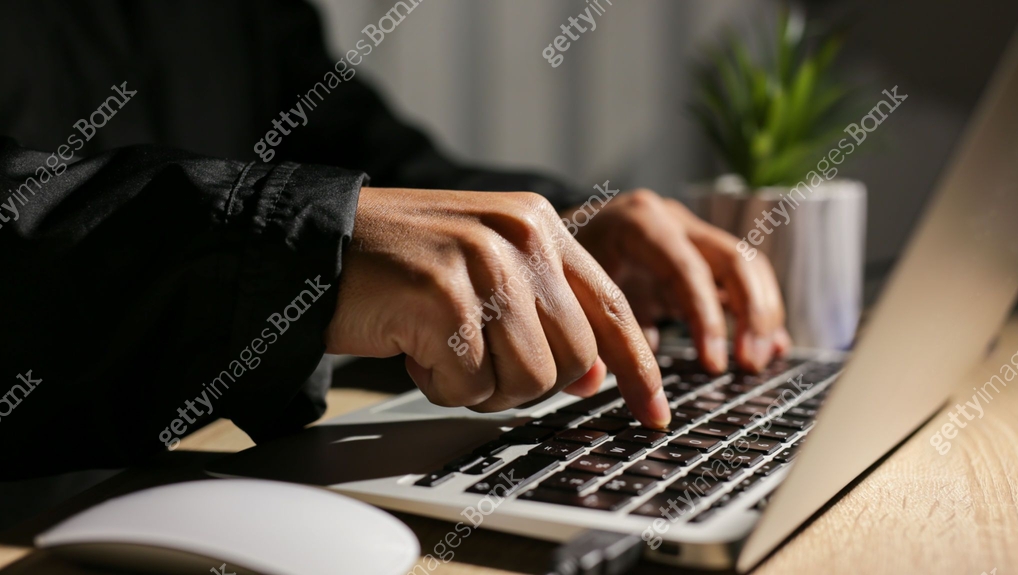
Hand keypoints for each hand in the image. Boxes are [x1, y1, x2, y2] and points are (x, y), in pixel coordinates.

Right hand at [325, 187, 670, 428]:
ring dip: (479, 384)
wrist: (320, 245)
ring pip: (528, 381)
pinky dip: (438, 384)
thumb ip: (546, 311)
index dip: (638, 368)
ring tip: (439, 347)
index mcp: (540, 225)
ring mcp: (483, 264)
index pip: (613, 307)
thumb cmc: (404, 265)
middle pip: (573, 359)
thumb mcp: (488, 268)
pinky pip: (469, 386)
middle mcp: (521, 236)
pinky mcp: (443, 298)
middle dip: (526, 381)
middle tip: (475, 360)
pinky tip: (411, 348)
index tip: (652, 411)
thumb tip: (593, 377)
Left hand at [571, 189, 790, 372]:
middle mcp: (672, 220)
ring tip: (757, 362)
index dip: (705, 320)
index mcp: (638, 222)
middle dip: (748, 314)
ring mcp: (690, 233)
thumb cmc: (558, 268)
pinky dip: (757, 312)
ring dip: (761, 314)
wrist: (551, 233)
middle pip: (733, 258)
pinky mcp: (699, 254)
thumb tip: (612, 384)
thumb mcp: (569, 293)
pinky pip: (741, 279)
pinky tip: (770, 348)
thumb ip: (594, 333)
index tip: (712, 367)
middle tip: (746, 366)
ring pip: (748, 265)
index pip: (686, 269)